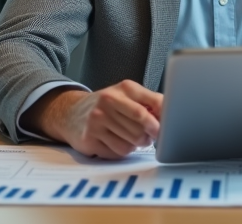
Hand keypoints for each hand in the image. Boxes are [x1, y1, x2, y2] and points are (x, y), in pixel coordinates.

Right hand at [25, 80, 162, 158]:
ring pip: (131, 142)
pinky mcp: (90, 139)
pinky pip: (117, 152)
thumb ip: (149, 102)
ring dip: (136, 144)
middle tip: (149, 135)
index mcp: (123, 89)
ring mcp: (97, 121)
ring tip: (132, 137)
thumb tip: (170, 116)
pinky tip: (116, 141)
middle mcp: (108, 102)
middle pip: (140, 128)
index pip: (146, 108)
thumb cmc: (106, 105)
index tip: (168, 129)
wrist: (71, 112)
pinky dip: (122, 150)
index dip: (160, 122)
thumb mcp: (126, 95)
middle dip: (149, 136)